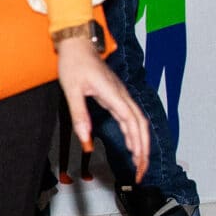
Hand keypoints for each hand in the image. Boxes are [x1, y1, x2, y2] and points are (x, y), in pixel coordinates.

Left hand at [56, 35, 147, 182]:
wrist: (77, 44)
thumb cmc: (73, 63)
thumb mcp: (71, 90)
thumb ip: (80, 115)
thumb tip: (86, 139)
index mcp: (113, 94)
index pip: (132, 123)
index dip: (138, 145)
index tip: (138, 163)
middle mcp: (122, 95)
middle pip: (141, 126)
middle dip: (144, 150)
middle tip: (141, 171)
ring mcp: (121, 96)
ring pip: (138, 123)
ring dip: (141, 144)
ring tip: (139, 164)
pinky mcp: (116, 96)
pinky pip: (130, 118)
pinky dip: (134, 134)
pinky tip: (132, 146)